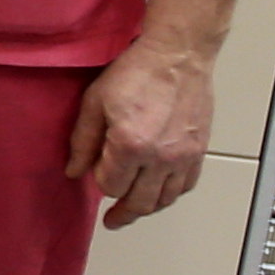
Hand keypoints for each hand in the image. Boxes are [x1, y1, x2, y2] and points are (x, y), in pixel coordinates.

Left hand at [65, 40, 211, 229]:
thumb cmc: (134, 72)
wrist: (178, 54)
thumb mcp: (95, 101)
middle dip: (122, 212)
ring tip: (133, 210)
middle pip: (139, 202)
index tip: (96, 171)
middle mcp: (160, 158)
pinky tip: (160, 192)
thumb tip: (74, 172)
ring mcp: (184, 157)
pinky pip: (186, 186)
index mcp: (130, 146)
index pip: (110, 185)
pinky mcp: (199, 151)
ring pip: (165, 199)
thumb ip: (83, 141)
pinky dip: (171, 194)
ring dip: (147, 208)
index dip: (99, 182)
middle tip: (112, 220)